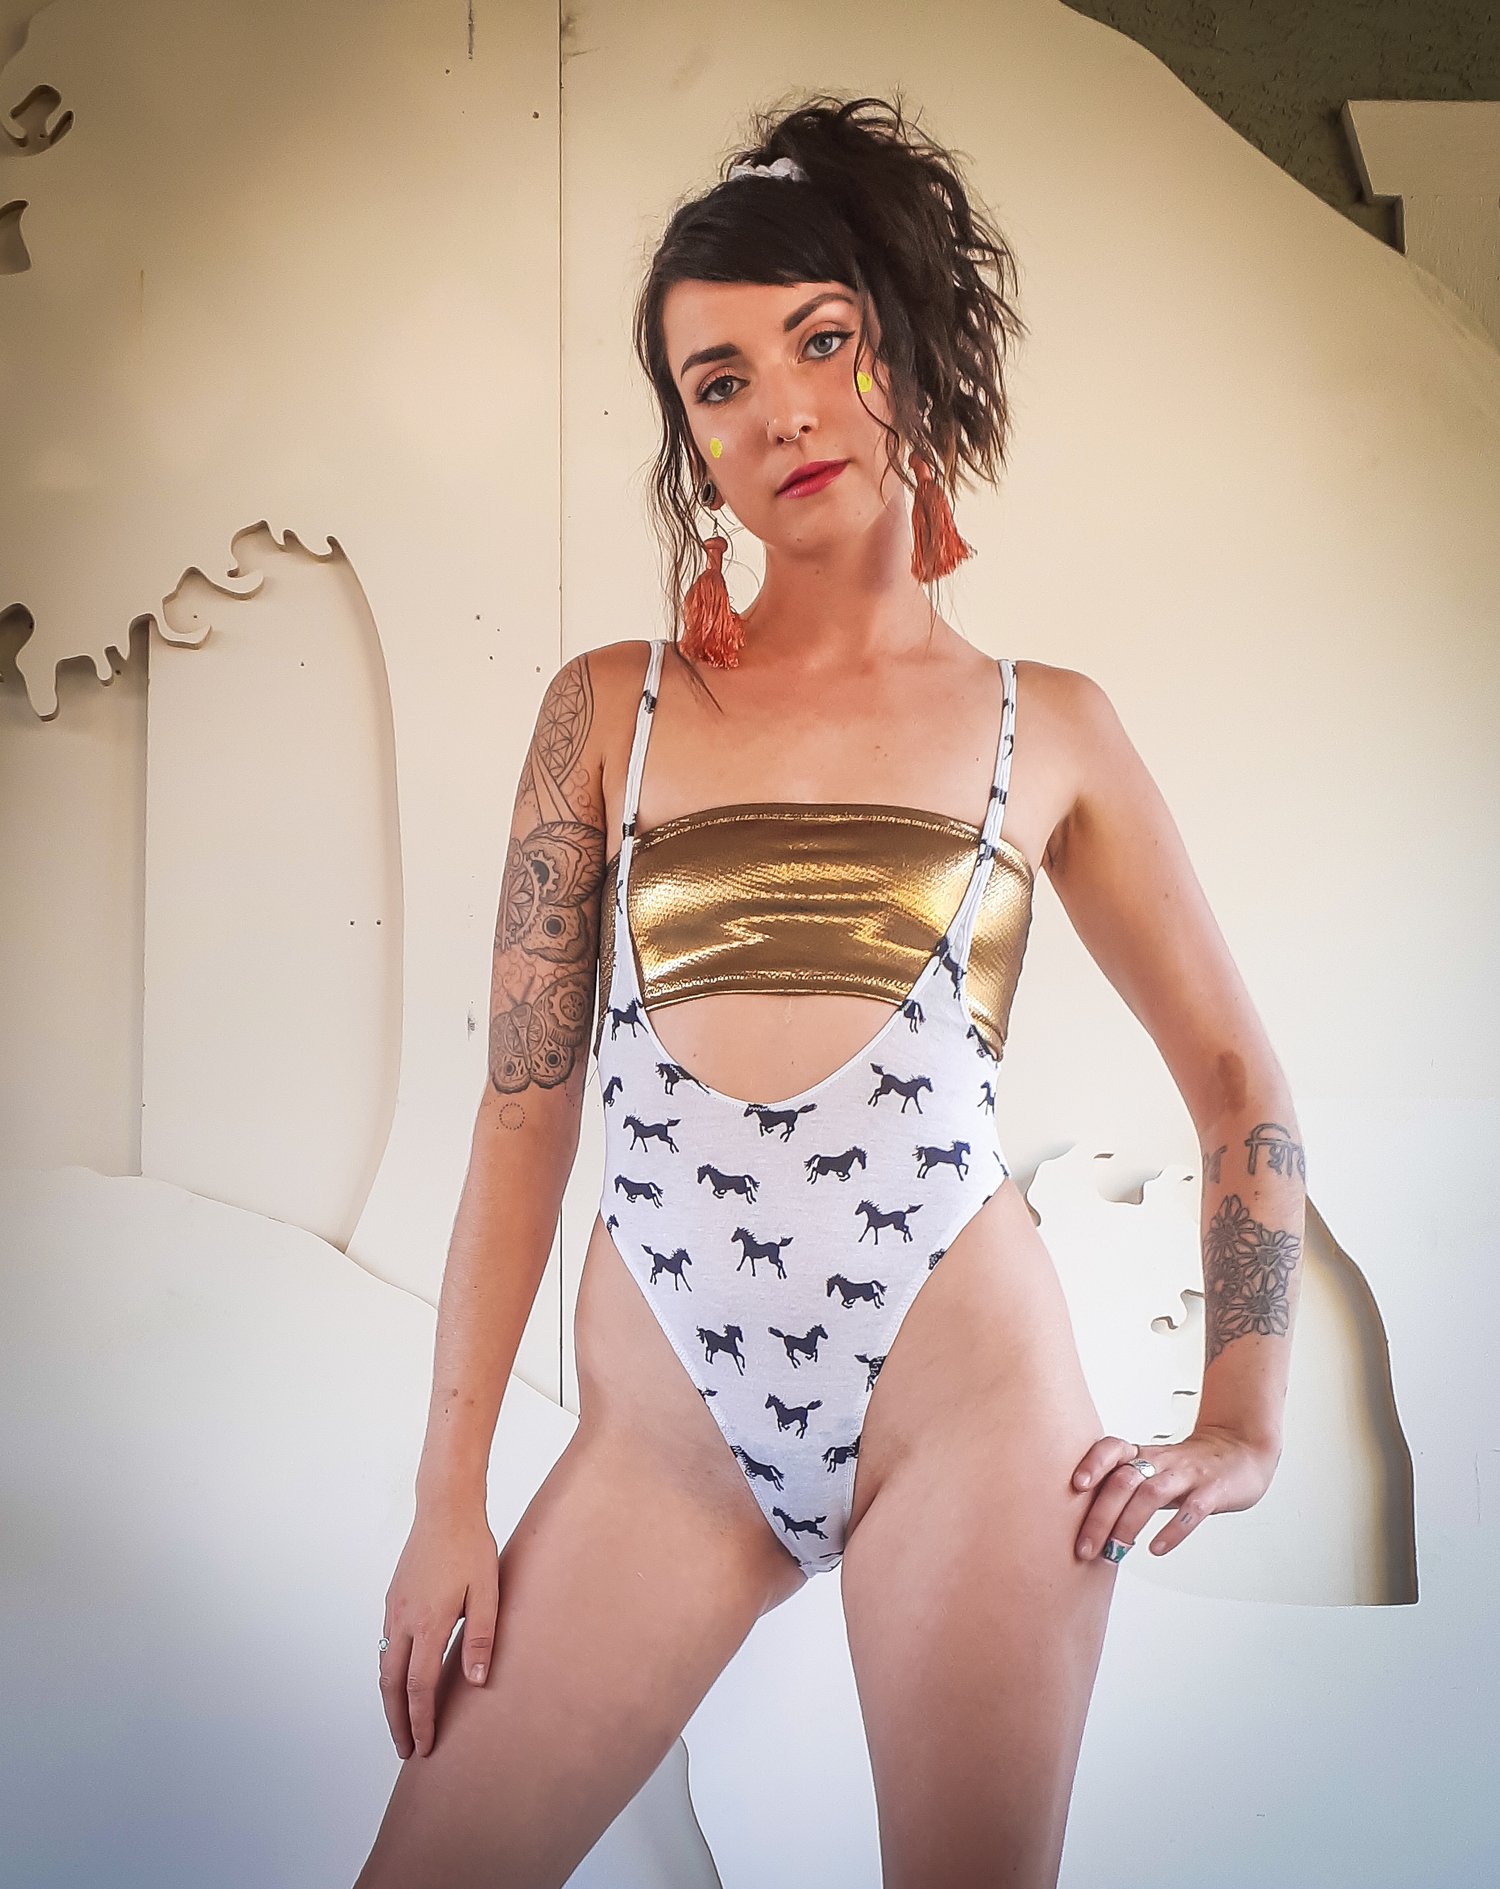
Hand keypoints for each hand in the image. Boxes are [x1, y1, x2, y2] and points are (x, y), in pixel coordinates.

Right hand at [379, 1505, 499, 1758]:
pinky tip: (400, 1680)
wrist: (444, 1509)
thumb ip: (482, 1637)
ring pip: (383, 1666)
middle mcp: (403, 1620)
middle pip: (391, 1685)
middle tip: (405, 1749)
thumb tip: (476, 1681)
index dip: (421, 1721)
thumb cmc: (471, 1547)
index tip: (423, 1747)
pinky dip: (389, 1673)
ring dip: (390, 1700)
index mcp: (429, 1623)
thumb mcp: (487, 1592)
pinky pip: (385, 1645)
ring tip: (401, 1723)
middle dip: (397, 1721)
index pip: (419, 1687)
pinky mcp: (392, 1598)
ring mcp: (393, 1609)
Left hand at [1069, 1425, 1280, 1562]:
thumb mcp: (1155, 1469)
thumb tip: (1085, 1521)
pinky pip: (1191, 1509)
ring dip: (1129, 1524)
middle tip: (1084, 1549)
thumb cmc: (1188, 1466)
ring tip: (1115, 1552)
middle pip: (1124, 1481)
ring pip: (1151, 1494)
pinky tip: (1157, 1548)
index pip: (1112, 1448)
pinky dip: (1173, 1529)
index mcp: (1144, 1454)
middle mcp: (1161, 1461)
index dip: (1093, 1462)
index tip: (1076, 1486)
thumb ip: (1125, 1487)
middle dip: (1101, 1516)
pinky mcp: (1213, 1491)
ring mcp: (1187, 1474)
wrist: (1240, 1449)